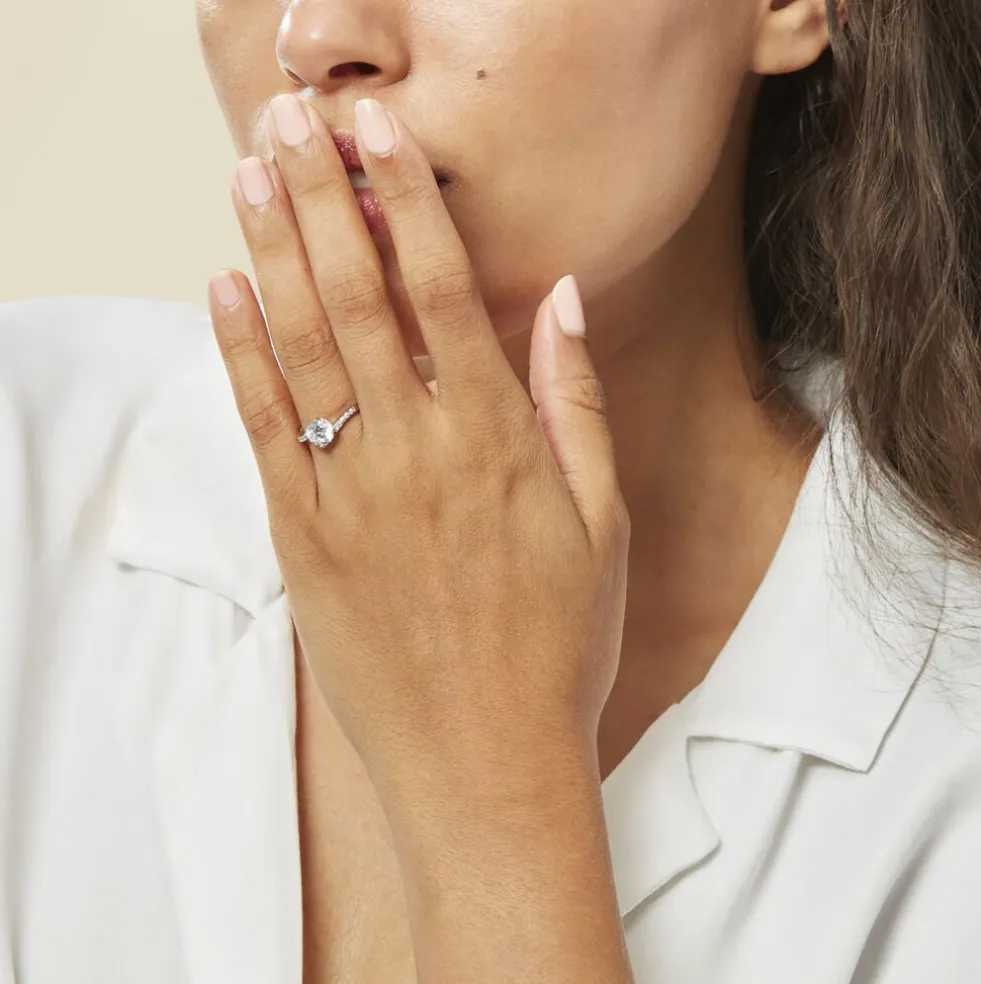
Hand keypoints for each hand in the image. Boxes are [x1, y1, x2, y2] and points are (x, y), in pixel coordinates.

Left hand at [207, 95, 630, 791]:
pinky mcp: (302, 539)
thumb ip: (577, 403)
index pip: (443, 290)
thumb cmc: (555, 644)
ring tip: (249, 175)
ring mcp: (350, 494)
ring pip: (302, 347)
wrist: (485, 763)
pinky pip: (264, 428)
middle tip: (292, 124)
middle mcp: (416, 452)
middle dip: (322, 200)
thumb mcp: (600, 522)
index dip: (409, 202)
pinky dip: (241, 354)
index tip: (382, 136)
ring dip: (273, 253)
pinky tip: (226, 291)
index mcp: (496, 441)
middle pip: (358, 298)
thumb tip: (562, 300)